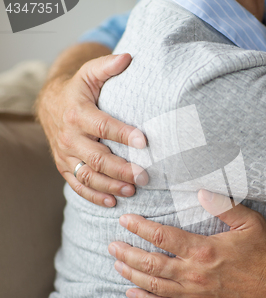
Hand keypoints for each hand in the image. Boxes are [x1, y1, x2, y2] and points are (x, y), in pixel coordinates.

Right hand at [37, 53, 148, 207]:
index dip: (123, 134)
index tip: (144, 141)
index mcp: (78, 113)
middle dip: (121, 169)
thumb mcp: (89, 73)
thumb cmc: (78, 89)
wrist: (50, 103)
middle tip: (144, 176)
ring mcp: (66, 154)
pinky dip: (94, 195)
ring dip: (111, 185)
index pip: (103, 127)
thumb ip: (107, 66)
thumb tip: (128, 57)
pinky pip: (78, 185)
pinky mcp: (65, 166)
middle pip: (97, 158)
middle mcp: (71, 137)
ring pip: (88, 175)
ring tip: (132, 190)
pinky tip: (112, 201)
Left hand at [108, 190, 265, 297]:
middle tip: (112, 244)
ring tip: (117, 264)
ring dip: (131, 273)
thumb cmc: (263, 254)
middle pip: (150, 262)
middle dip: (127, 252)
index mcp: (204, 250)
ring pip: (153, 284)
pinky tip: (132, 292)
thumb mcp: (249, 222)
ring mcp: (193, 294)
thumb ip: (224, 206)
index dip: (140, 227)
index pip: (162, 237)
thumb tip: (200, 192)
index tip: (126, 220)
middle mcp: (194, 273)